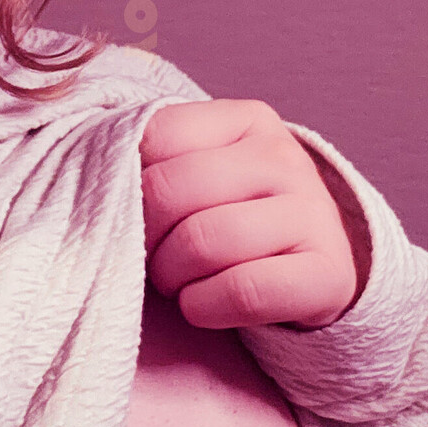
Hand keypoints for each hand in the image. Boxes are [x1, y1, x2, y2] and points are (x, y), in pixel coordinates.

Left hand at [139, 99, 364, 329]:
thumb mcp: (202, 169)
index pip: (156, 136)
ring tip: (179, 280)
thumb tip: (99, 178)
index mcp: (247, 120)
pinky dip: (205, 306)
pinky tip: (203, 305)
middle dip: (145, 235)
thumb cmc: (236, 213)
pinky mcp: (327, 272)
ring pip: (203, 242)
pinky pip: (242, 291)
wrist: (312, 264)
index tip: (135, 207)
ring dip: (172, 276)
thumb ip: (157, 161)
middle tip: (152, 255)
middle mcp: (284, 157)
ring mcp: (313, 213)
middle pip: (172, 190)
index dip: (128, 180)